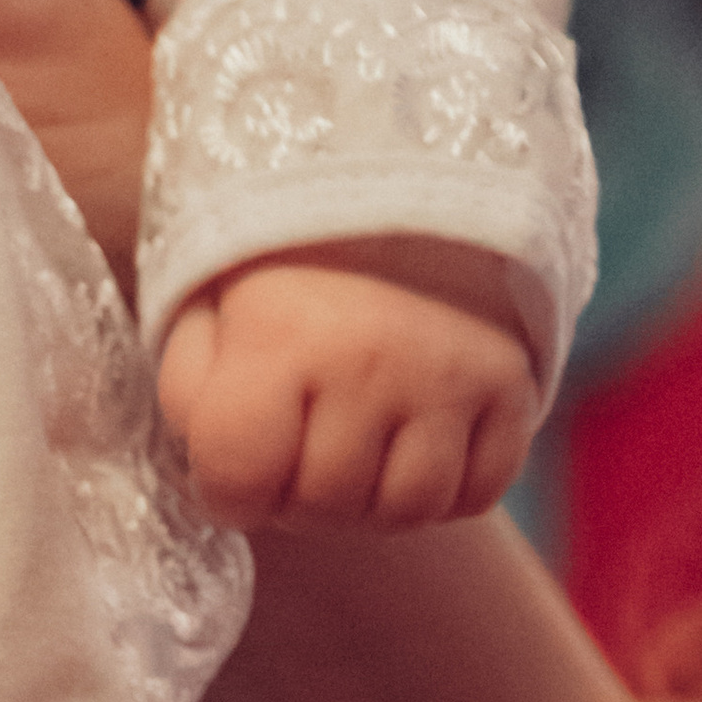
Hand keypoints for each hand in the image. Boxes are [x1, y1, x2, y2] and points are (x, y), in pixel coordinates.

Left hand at [157, 234, 539, 530]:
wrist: (394, 189)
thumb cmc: (280, 263)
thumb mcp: (202, 307)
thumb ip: (189, 397)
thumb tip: (215, 484)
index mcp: (283, 334)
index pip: (241, 481)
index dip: (225, 491)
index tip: (232, 463)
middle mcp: (375, 359)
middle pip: (325, 507)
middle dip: (295, 497)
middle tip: (294, 451)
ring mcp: (453, 376)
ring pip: (407, 512)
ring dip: (369, 501)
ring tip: (349, 451)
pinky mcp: (513, 386)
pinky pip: (479, 493)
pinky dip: (441, 491)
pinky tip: (409, 447)